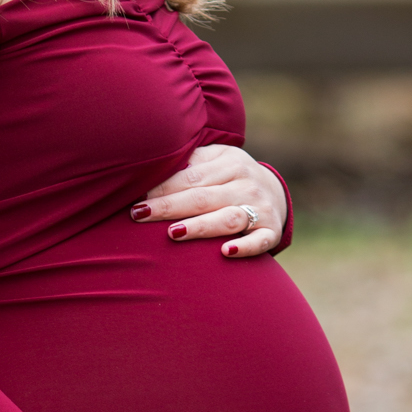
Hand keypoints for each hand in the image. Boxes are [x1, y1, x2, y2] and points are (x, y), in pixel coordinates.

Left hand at [129, 144, 285, 257]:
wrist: (274, 191)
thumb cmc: (229, 177)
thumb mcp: (215, 160)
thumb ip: (190, 164)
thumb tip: (150, 172)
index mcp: (230, 162)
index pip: (190, 177)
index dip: (162, 188)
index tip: (137, 197)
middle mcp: (246, 184)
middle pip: (202, 197)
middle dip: (169, 207)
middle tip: (140, 215)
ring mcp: (261, 208)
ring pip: (227, 218)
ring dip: (200, 226)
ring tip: (174, 233)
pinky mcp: (271, 231)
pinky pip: (259, 241)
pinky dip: (245, 247)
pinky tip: (226, 252)